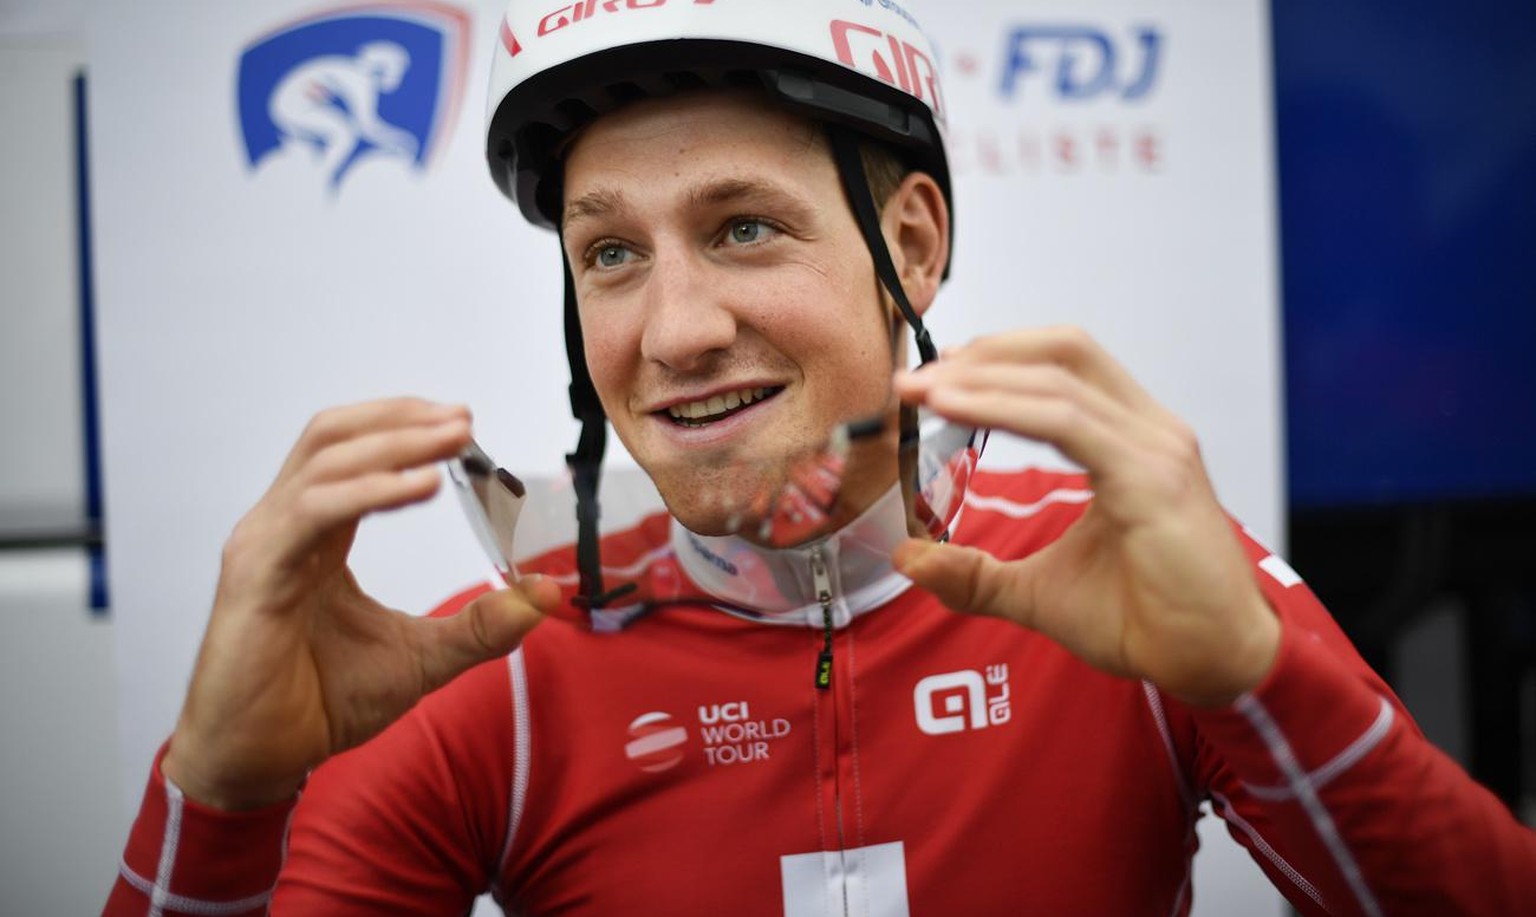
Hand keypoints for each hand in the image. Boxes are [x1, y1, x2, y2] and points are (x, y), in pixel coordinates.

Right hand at [163, 398, 559, 809]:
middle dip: (403, 420)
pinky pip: (314, 511)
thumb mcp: (423, 658)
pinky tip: (421, 487)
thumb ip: (482, 625)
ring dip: (395, 443)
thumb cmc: (319, 704)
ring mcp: (264, 544)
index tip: (465, 426)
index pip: (352, 451)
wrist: (259, 762)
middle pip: (335, 437)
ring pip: (327, 462)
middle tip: (466, 421)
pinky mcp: (256, 574)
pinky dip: (370, 490)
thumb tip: (546, 595)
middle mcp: (283, 526)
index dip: (405, 428)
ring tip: (453, 439)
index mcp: (315, 534)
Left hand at [891, 328, 1278, 706]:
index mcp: (1131, 440)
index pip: (1062, 366)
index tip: (933, 379)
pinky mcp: (1152, 480)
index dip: (996, 358)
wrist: (1213, 664)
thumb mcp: (1038, 593)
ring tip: (923, 390)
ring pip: (1059, 380)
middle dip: (984, 353)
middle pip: (1063, 350)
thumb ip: (976, 574)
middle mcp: (1149, 430)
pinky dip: (1006, 408)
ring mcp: (1156, 449)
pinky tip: (955, 409)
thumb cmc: (1146, 621)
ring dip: (982, 376)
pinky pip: (1069, 423)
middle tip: (915, 380)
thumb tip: (907, 560)